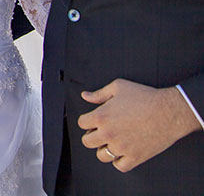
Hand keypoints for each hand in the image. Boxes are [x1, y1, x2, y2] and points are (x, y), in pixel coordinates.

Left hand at [78, 79, 201, 171]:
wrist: (170, 111)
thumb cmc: (146, 97)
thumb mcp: (119, 87)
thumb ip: (99, 93)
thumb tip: (86, 96)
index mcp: (101, 116)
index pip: (82, 123)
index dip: (87, 120)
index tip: (94, 120)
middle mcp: (109, 133)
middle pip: (88, 142)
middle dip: (92, 136)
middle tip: (102, 131)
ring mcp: (121, 147)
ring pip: (102, 156)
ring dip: (104, 149)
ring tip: (112, 142)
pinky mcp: (135, 157)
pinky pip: (120, 166)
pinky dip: (119, 161)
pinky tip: (123, 152)